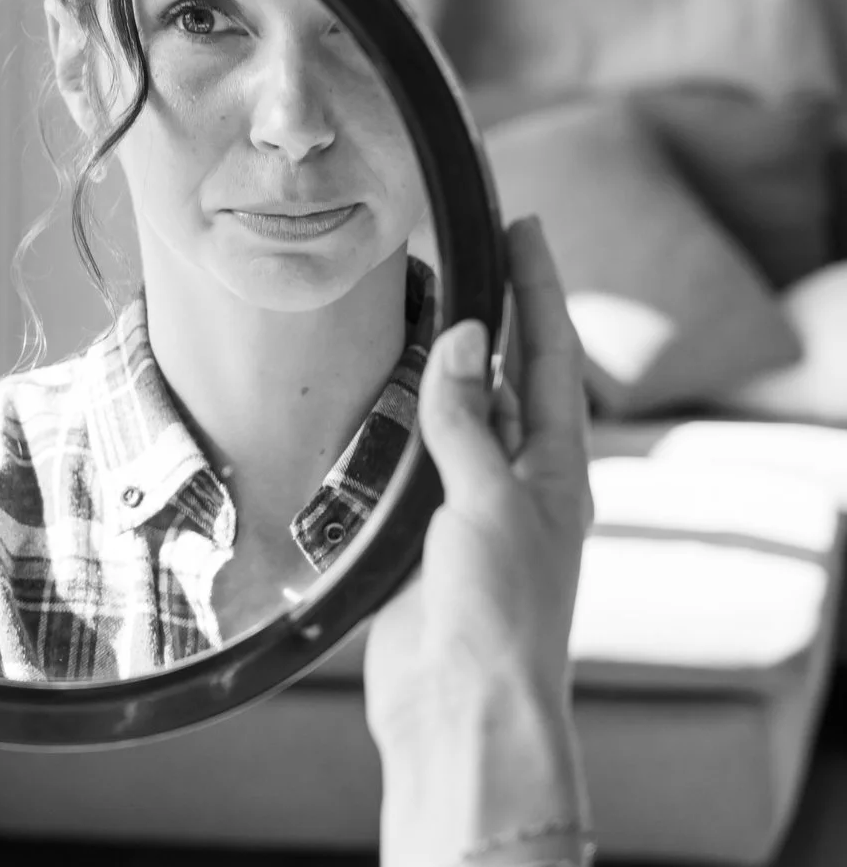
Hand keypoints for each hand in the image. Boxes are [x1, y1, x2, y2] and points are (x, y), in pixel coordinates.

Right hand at [366, 217, 594, 864]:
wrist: (459, 705)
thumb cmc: (496, 613)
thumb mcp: (488, 503)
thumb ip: (468, 421)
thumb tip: (463, 336)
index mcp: (555, 468)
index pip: (550, 354)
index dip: (538, 288)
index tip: (523, 226)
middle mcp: (518, 480)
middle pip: (507, 377)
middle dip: (492, 315)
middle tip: (463, 249)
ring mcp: (469, 507)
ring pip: (457, 415)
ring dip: (441, 364)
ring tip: (415, 305)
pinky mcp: (422, 536)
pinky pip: (414, 459)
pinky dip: (400, 419)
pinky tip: (376, 396)